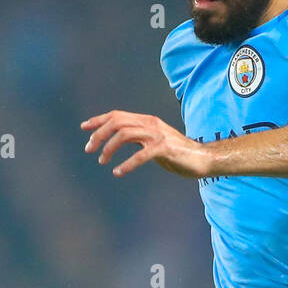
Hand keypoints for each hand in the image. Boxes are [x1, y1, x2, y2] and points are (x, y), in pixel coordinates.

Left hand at [80, 110, 208, 178]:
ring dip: (109, 148)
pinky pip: (140, 155)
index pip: (117, 115)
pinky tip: (118, 172)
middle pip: (117, 122)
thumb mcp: (155, 142)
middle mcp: (151, 124)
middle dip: (99, 135)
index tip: (84, 128)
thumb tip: (120, 140)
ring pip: (124, 135)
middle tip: (89, 149)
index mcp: (147, 121)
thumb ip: (139, 138)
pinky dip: (126, 164)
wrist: (203, 159)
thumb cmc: (178, 154)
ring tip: (102, 161)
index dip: (99, 120)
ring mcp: (158, 135)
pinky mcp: (164, 149)